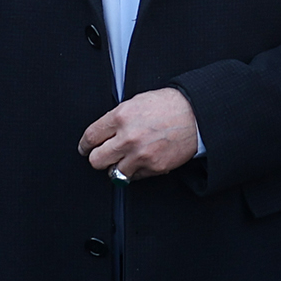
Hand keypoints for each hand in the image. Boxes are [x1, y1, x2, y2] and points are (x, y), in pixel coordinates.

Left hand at [78, 87, 199, 178]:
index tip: (85, 148)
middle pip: (96, 160)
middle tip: (103, 155)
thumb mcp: (136, 102)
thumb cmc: (168, 105)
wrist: (195, 115)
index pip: (90, 138)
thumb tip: (103, 132)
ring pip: (114, 173)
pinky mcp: (153, 167)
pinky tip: (142, 160)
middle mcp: (128, 138)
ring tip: (125, 158)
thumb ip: (117, 118)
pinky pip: (134, 177)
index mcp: (121, 117)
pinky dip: (135, 171)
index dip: (85, 145)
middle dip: (98, 158)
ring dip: (117, 167)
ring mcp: (140, 155)